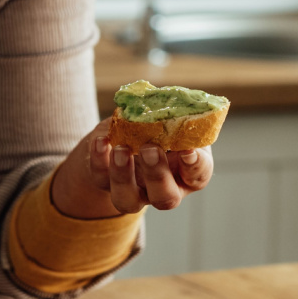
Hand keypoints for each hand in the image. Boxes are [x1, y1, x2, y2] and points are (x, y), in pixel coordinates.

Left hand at [51, 117, 215, 217]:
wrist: (124, 136)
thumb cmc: (158, 127)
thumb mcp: (170, 118)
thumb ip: (171, 113)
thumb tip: (163, 98)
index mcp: (187, 172)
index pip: (198, 176)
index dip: (195, 165)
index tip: (188, 150)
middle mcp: (163, 188)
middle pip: (164, 198)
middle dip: (157, 175)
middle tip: (149, 150)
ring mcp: (134, 191)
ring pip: (128, 200)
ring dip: (123, 176)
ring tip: (121, 149)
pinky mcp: (106, 183)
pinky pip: (100, 178)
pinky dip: (99, 159)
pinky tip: (101, 141)